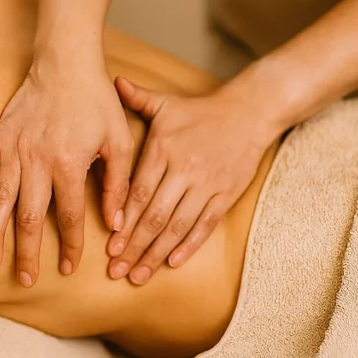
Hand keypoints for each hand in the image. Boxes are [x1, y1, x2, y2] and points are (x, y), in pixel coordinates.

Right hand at [0, 55, 134, 286]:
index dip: (70, 246)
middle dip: (27, 253)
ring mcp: (14, 148)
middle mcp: (38, 161)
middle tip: (25, 280)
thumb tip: (116, 224)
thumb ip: (117, 184)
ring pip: (0, 200)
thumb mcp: (119, 140)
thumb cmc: (97, 101)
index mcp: (70, 164)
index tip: (69, 268)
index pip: (70, 217)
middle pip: (29, 218)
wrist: (67, 62)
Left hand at [107, 76, 277, 284]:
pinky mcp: (226, 195)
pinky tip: (172, 263)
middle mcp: (184, 170)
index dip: (123, 222)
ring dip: (156, 254)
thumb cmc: (200, 112)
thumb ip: (136, 98)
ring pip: (177, 226)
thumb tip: (112, 81)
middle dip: (134, 246)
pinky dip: (188, 246)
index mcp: (163, 150)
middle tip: (115, 270)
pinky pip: (205, 225)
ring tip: (138, 275)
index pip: (138, 192)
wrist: (249, 114)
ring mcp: (207, 185)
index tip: (109, 245)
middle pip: (154, 216)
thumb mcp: (166, 103)